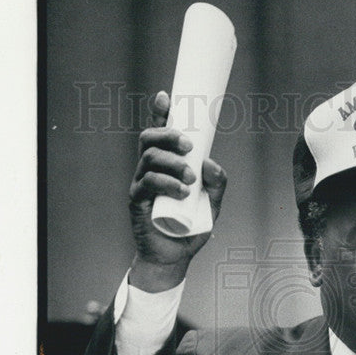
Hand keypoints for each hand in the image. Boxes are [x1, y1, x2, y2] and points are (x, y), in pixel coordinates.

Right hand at [128, 90, 226, 290]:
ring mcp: (141, 184)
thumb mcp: (212, 204)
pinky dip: (166, 183)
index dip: (159, 114)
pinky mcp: (138, 201)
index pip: (159, 134)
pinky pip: (148, 183)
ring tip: (190, 179)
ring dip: (172, 163)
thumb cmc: (191, 227)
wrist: (173, 257)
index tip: (166, 97)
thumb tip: (210, 163)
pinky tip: (181, 191)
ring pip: (150, 158)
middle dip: (169, 135)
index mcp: (164, 165)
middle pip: (149, 139)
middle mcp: (149, 170)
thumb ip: (217, 183)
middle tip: (189, 146)